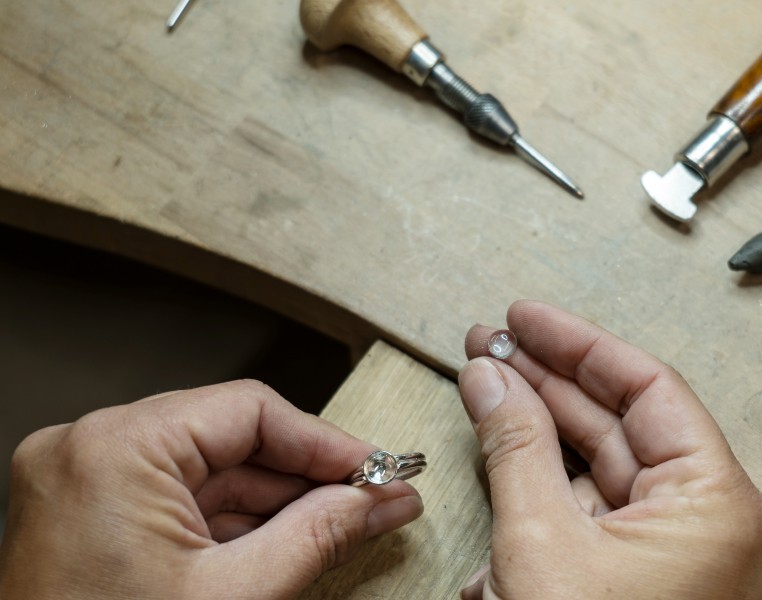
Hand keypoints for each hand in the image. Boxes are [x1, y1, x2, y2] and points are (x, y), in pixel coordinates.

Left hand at [0, 380, 422, 598]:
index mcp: (113, 451)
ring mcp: (84, 484)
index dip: (325, 443)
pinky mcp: (90, 516)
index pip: (249, 411)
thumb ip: (319, 534)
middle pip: (231, 439)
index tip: (378, 469)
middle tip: (372, 500)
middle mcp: (89, 452)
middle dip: (306, 478)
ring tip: (341, 527)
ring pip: (209, 472)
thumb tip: (380, 498)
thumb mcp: (236, 596)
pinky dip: (234, 523)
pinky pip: (180, 500)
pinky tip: (287, 543)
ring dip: (276, 504)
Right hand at [458, 301, 761, 598]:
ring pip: (600, 467)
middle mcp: (704, 524)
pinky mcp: (638, 579)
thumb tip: (490, 378)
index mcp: (715, 506)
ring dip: (536, 433)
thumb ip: (516, 447)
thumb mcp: (540, 539)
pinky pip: (592, 514)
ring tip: (485, 390)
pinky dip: (543, 491)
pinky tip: (498, 462)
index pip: (648, 389)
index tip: (525, 318)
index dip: (578, 344)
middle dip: (547, 382)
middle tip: (492, 347)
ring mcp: (671, 553)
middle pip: (621, 422)